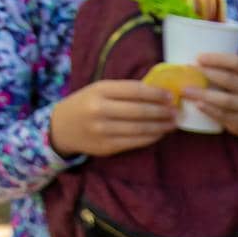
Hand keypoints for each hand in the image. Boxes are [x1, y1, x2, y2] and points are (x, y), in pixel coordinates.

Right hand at [50, 81, 176, 157]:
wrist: (61, 127)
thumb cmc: (87, 104)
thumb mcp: (99, 90)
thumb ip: (124, 91)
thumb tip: (159, 92)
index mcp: (99, 90)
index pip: (134, 91)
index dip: (156, 94)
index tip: (170, 96)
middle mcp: (100, 110)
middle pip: (140, 111)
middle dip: (162, 112)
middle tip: (176, 112)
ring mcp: (103, 130)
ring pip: (140, 129)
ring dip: (161, 126)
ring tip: (173, 123)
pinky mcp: (107, 147)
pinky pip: (135, 142)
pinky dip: (151, 137)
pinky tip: (160, 133)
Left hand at [181, 52, 237, 139]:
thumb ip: (226, 70)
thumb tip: (192, 62)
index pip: (235, 62)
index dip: (217, 59)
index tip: (199, 58)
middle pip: (228, 79)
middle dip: (206, 74)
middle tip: (188, 71)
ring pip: (225, 99)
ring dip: (204, 94)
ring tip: (186, 90)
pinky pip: (223, 115)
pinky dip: (209, 110)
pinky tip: (197, 105)